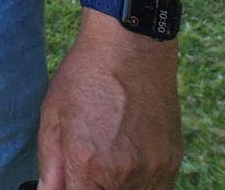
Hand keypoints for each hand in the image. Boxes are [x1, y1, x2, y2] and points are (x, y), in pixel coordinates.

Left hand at [36, 17, 181, 188]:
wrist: (132, 48)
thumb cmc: (86, 76)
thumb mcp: (53, 115)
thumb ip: (51, 164)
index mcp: (89, 164)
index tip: (70, 180)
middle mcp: (125, 174)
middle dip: (92, 186)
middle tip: (86, 167)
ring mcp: (154, 171)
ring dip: (116, 187)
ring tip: (105, 157)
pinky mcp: (173, 163)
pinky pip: (156, 189)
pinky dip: (139, 183)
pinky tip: (126, 159)